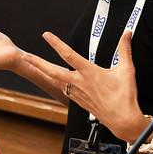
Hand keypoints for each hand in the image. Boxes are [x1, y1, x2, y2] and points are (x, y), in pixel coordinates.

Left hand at [26, 31, 145, 141]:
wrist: (122, 120)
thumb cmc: (125, 96)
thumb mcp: (127, 70)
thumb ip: (125, 49)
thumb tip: (127, 33)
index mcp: (89, 73)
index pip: (69, 54)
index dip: (56, 43)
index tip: (46, 35)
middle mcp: (79, 82)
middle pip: (52, 71)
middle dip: (37, 63)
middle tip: (25, 56)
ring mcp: (77, 93)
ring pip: (56, 80)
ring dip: (44, 72)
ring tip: (34, 65)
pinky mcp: (78, 100)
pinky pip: (63, 88)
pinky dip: (57, 82)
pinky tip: (55, 79)